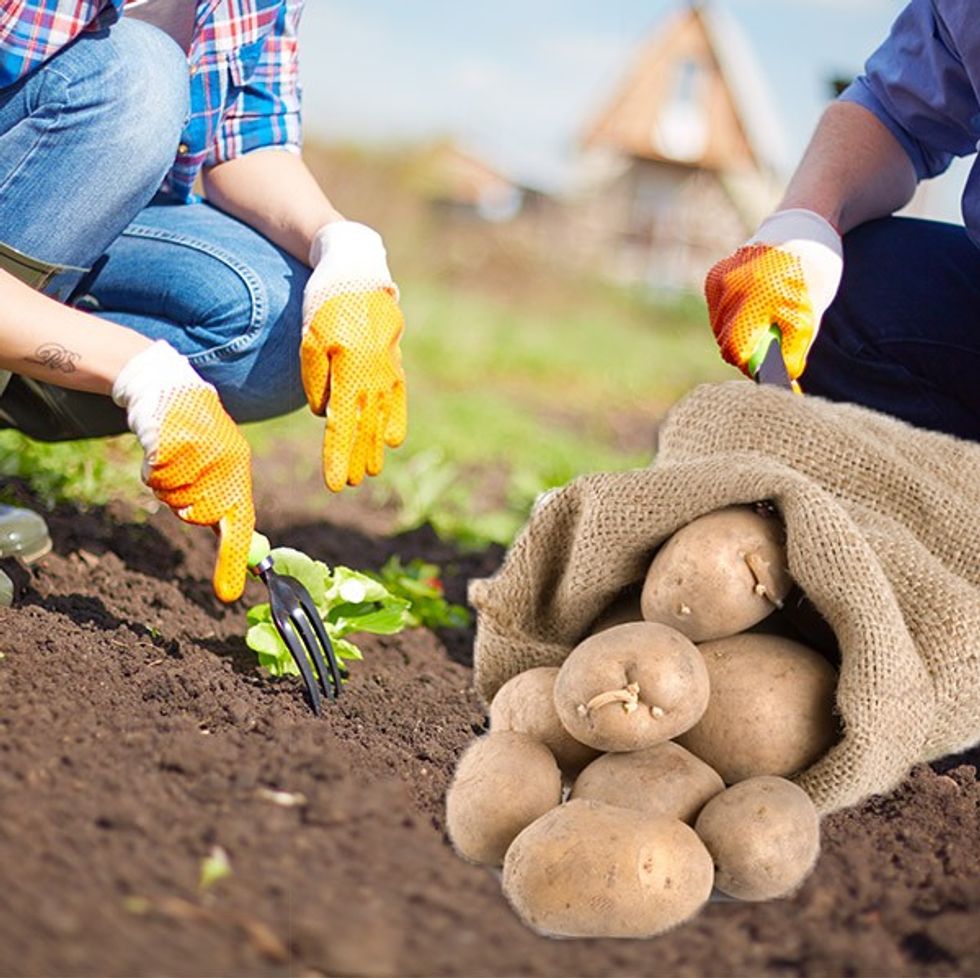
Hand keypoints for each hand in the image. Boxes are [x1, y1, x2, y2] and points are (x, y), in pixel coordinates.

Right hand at [112, 341, 254, 602]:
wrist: (168, 386)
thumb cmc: (195, 435)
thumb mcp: (219, 466)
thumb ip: (226, 507)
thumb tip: (246, 556)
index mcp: (240, 470)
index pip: (241, 522)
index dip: (233, 559)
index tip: (227, 595)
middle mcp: (227, 461)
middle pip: (197, 515)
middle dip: (183, 503)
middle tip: (182, 477)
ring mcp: (200, 450)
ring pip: (172, 497)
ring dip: (165, 483)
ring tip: (171, 455)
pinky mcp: (172, 439)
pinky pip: (154, 477)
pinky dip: (150, 469)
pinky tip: (158, 447)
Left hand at [301, 221, 406, 491]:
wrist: (357, 269)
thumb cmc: (324, 302)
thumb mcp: (308, 337)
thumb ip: (316, 378)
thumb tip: (325, 413)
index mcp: (348, 368)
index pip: (341, 425)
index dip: (338, 456)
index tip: (335, 484)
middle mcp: (373, 373)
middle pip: (364, 427)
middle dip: (356, 458)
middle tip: (350, 484)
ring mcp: (388, 368)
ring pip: (382, 416)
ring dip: (374, 446)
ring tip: (370, 472)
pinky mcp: (395, 360)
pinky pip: (398, 397)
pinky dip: (396, 419)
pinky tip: (392, 440)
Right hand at [704, 209, 842, 381]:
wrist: (804, 227)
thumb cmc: (813, 271)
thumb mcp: (809, 316)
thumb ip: (791, 350)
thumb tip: (782, 380)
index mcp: (755, 295)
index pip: (737, 351)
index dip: (753, 368)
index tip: (771, 374)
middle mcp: (729, 287)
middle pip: (726, 343)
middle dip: (749, 354)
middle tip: (773, 353)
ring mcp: (717, 281)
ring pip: (721, 331)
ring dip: (740, 338)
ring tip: (766, 327)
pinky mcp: (713, 278)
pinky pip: (719, 315)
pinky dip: (734, 321)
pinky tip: (755, 310)